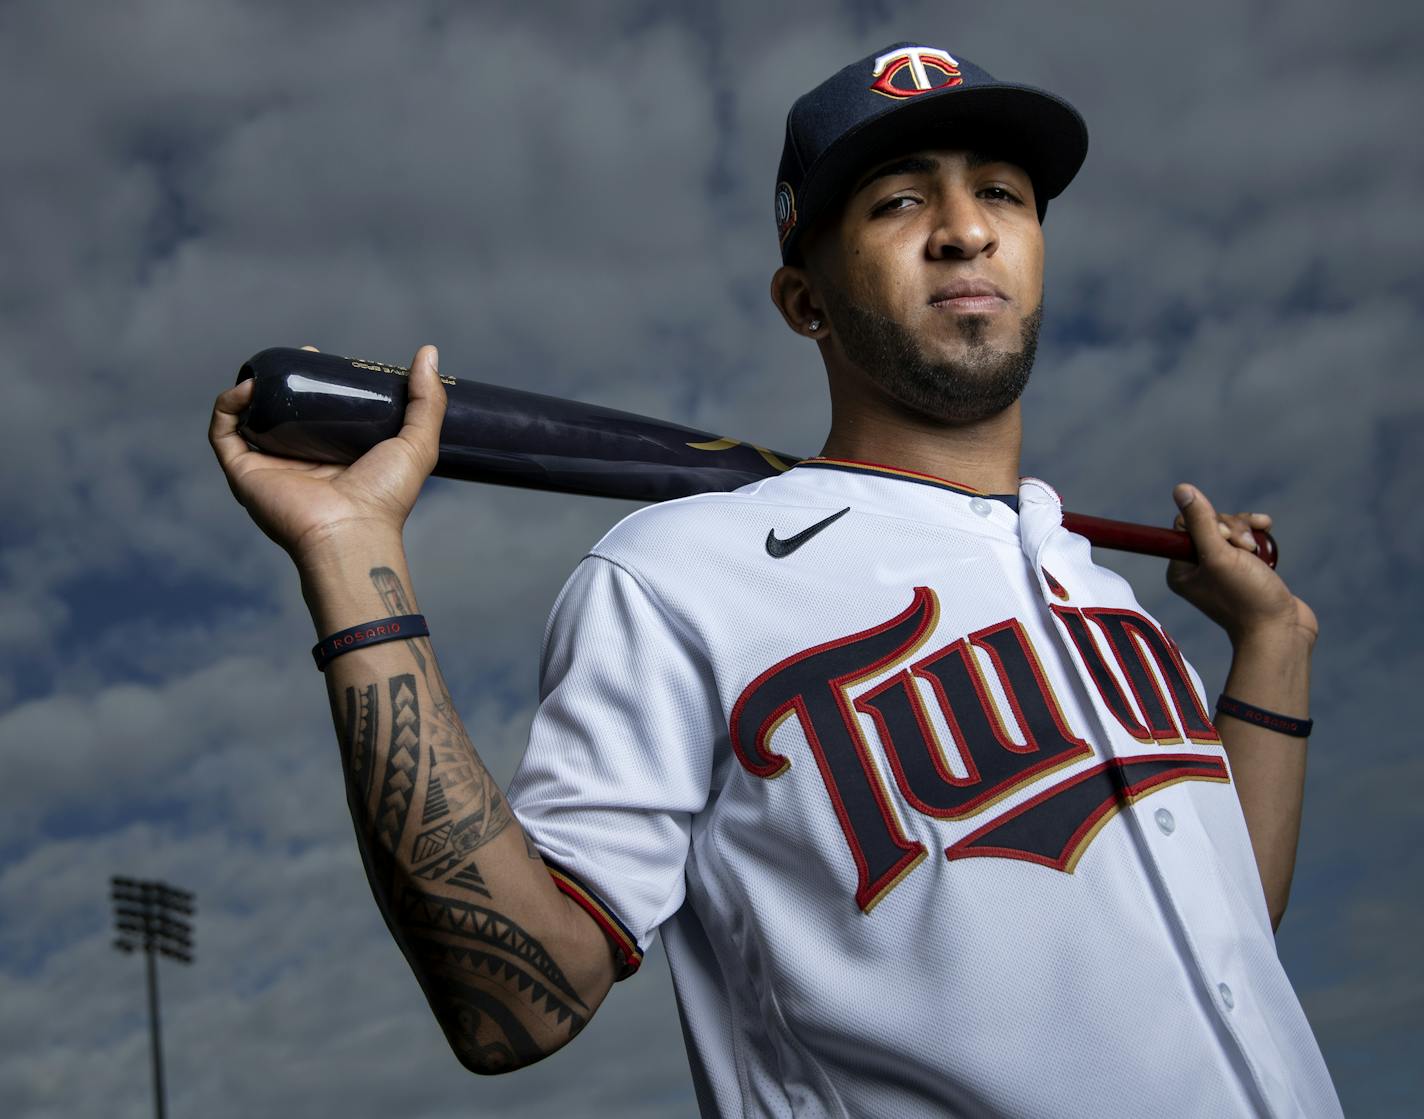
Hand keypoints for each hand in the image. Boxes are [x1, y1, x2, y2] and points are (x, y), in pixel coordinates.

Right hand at [209, 343, 446, 564]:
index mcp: (334, 457)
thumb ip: (427, 400)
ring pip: (249, 418)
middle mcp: (299, 461)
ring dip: (251, 388)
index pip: (318, 412)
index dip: (317, 382)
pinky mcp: (244, 473)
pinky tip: (246, 387)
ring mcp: (269, 467)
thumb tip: (428, 352)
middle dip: (285, 379)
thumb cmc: (385, 497)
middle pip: (283, 411)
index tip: (324, 358)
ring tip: (269, 367)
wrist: (351, 530)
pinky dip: (226, 406)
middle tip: (301, 356)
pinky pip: (223, 433)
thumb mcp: (417, 442)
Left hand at [1166, 483, 1317, 647]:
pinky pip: (1246, 540)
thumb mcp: (1220, 556)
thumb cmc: (1248, 598)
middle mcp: (1197, 569)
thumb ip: (1200, 522)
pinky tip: (1268, 531)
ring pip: (1230, 530)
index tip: (1225, 539)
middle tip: (1246, 548)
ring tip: (1259, 551)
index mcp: (1180, 569)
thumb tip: (1182, 489)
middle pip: (1209, 525)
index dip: (1209, 522)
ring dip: (1247, 532)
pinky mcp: (1246, 570)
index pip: (1185, 525)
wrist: (1282, 632)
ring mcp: (1222, 570)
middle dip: (1232, 529)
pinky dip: (1257, 535)